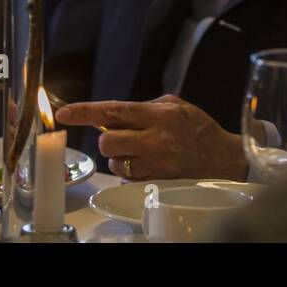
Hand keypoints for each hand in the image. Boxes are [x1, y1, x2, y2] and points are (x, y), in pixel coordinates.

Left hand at [55, 94, 247, 181]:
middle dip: (108, 139)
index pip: (113, 110)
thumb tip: (114, 113)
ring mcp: (156, 163)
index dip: (84, 111)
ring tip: (140, 151)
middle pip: (107, 141)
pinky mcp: (156, 181)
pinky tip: (148, 163)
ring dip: (120, 157)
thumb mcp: (175, 106)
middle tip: (120, 137)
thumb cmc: (197, 129)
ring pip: (116, 162)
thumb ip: (145, 108)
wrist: (223, 158)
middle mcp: (155, 139)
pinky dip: (132, 170)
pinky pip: (128, 177)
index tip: (63, 113)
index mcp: (158, 115)